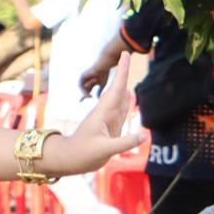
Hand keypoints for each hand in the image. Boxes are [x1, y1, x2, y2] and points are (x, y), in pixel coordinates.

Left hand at [43, 60, 138, 174]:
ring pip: (120, 98)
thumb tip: (144, 135)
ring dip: (125, 83)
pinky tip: (129, 95)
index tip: (124, 54)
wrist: (69, 160)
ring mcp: (108, 120)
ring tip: (127, 68)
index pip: (116, 89)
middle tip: (126, 53)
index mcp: (102, 113)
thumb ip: (124, 143)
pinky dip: (127, 100)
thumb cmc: (82, 154)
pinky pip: (121, 111)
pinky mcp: (110, 128)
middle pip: (118, 89)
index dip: (122, 72)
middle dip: (122, 72)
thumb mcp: (103, 150)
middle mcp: (106, 113)